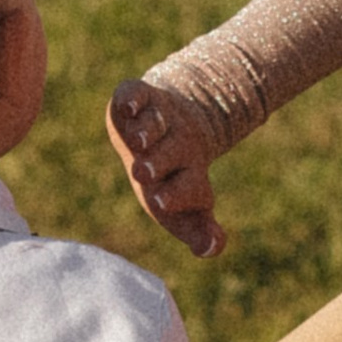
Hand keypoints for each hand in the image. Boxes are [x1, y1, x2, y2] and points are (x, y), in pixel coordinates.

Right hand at [108, 77, 225, 257]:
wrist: (175, 123)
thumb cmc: (172, 179)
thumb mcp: (182, 207)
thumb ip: (198, 230)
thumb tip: (211, 248)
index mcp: (189, 173)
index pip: (188, 186)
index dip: (178, 194)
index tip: (163, 203)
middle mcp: (177, 145)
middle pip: (172, 153)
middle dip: (159, 162)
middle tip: (145, 173)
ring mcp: (159, 119)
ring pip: (156, 122)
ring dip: (148, 130)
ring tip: (139, 140)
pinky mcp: (139, 97)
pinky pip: (136, 93)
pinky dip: (131, 98)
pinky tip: (129, 106)